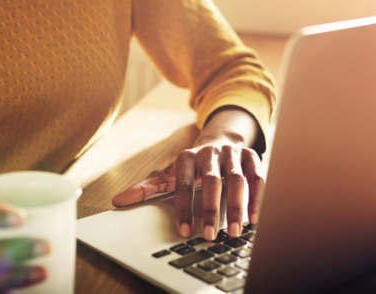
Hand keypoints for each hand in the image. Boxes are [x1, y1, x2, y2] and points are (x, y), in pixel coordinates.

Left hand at [111, 107, 263, 240]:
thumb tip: (118, 200)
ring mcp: (232, 153)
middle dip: (210, 210)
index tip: (184, 232)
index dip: (183, 208)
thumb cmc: (193, 165)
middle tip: (210, 236)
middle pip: (211, 181)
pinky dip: (257, 197)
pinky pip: (257, 176)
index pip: (182, 183)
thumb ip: (147, 188)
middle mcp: (210, 152)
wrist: (221, 140)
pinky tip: (253, 219)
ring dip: (236, 207)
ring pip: (237, 180)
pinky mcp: (251, 156)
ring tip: (233, 232)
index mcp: (187, 156)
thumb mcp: (170, 174)